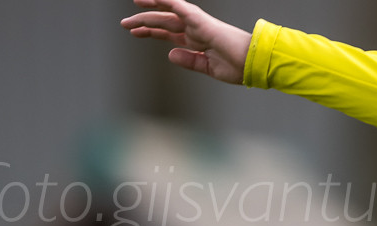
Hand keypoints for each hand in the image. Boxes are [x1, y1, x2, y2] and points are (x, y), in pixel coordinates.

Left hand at [122, 0, 251, 83]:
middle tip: (124, 24)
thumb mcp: (208, 68)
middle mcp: (195, 30)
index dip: (150, 32)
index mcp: (197, 42)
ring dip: (148, 11)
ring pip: (167, 13)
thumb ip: (189, 61)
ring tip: (132, 6)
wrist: (253, 63)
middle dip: (143, 23)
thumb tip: (169, 55)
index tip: (134, 32)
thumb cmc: (238, 67)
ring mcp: (197, 23)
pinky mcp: (200, 20)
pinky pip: (178, 5)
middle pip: (163, 23)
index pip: (168, 34)